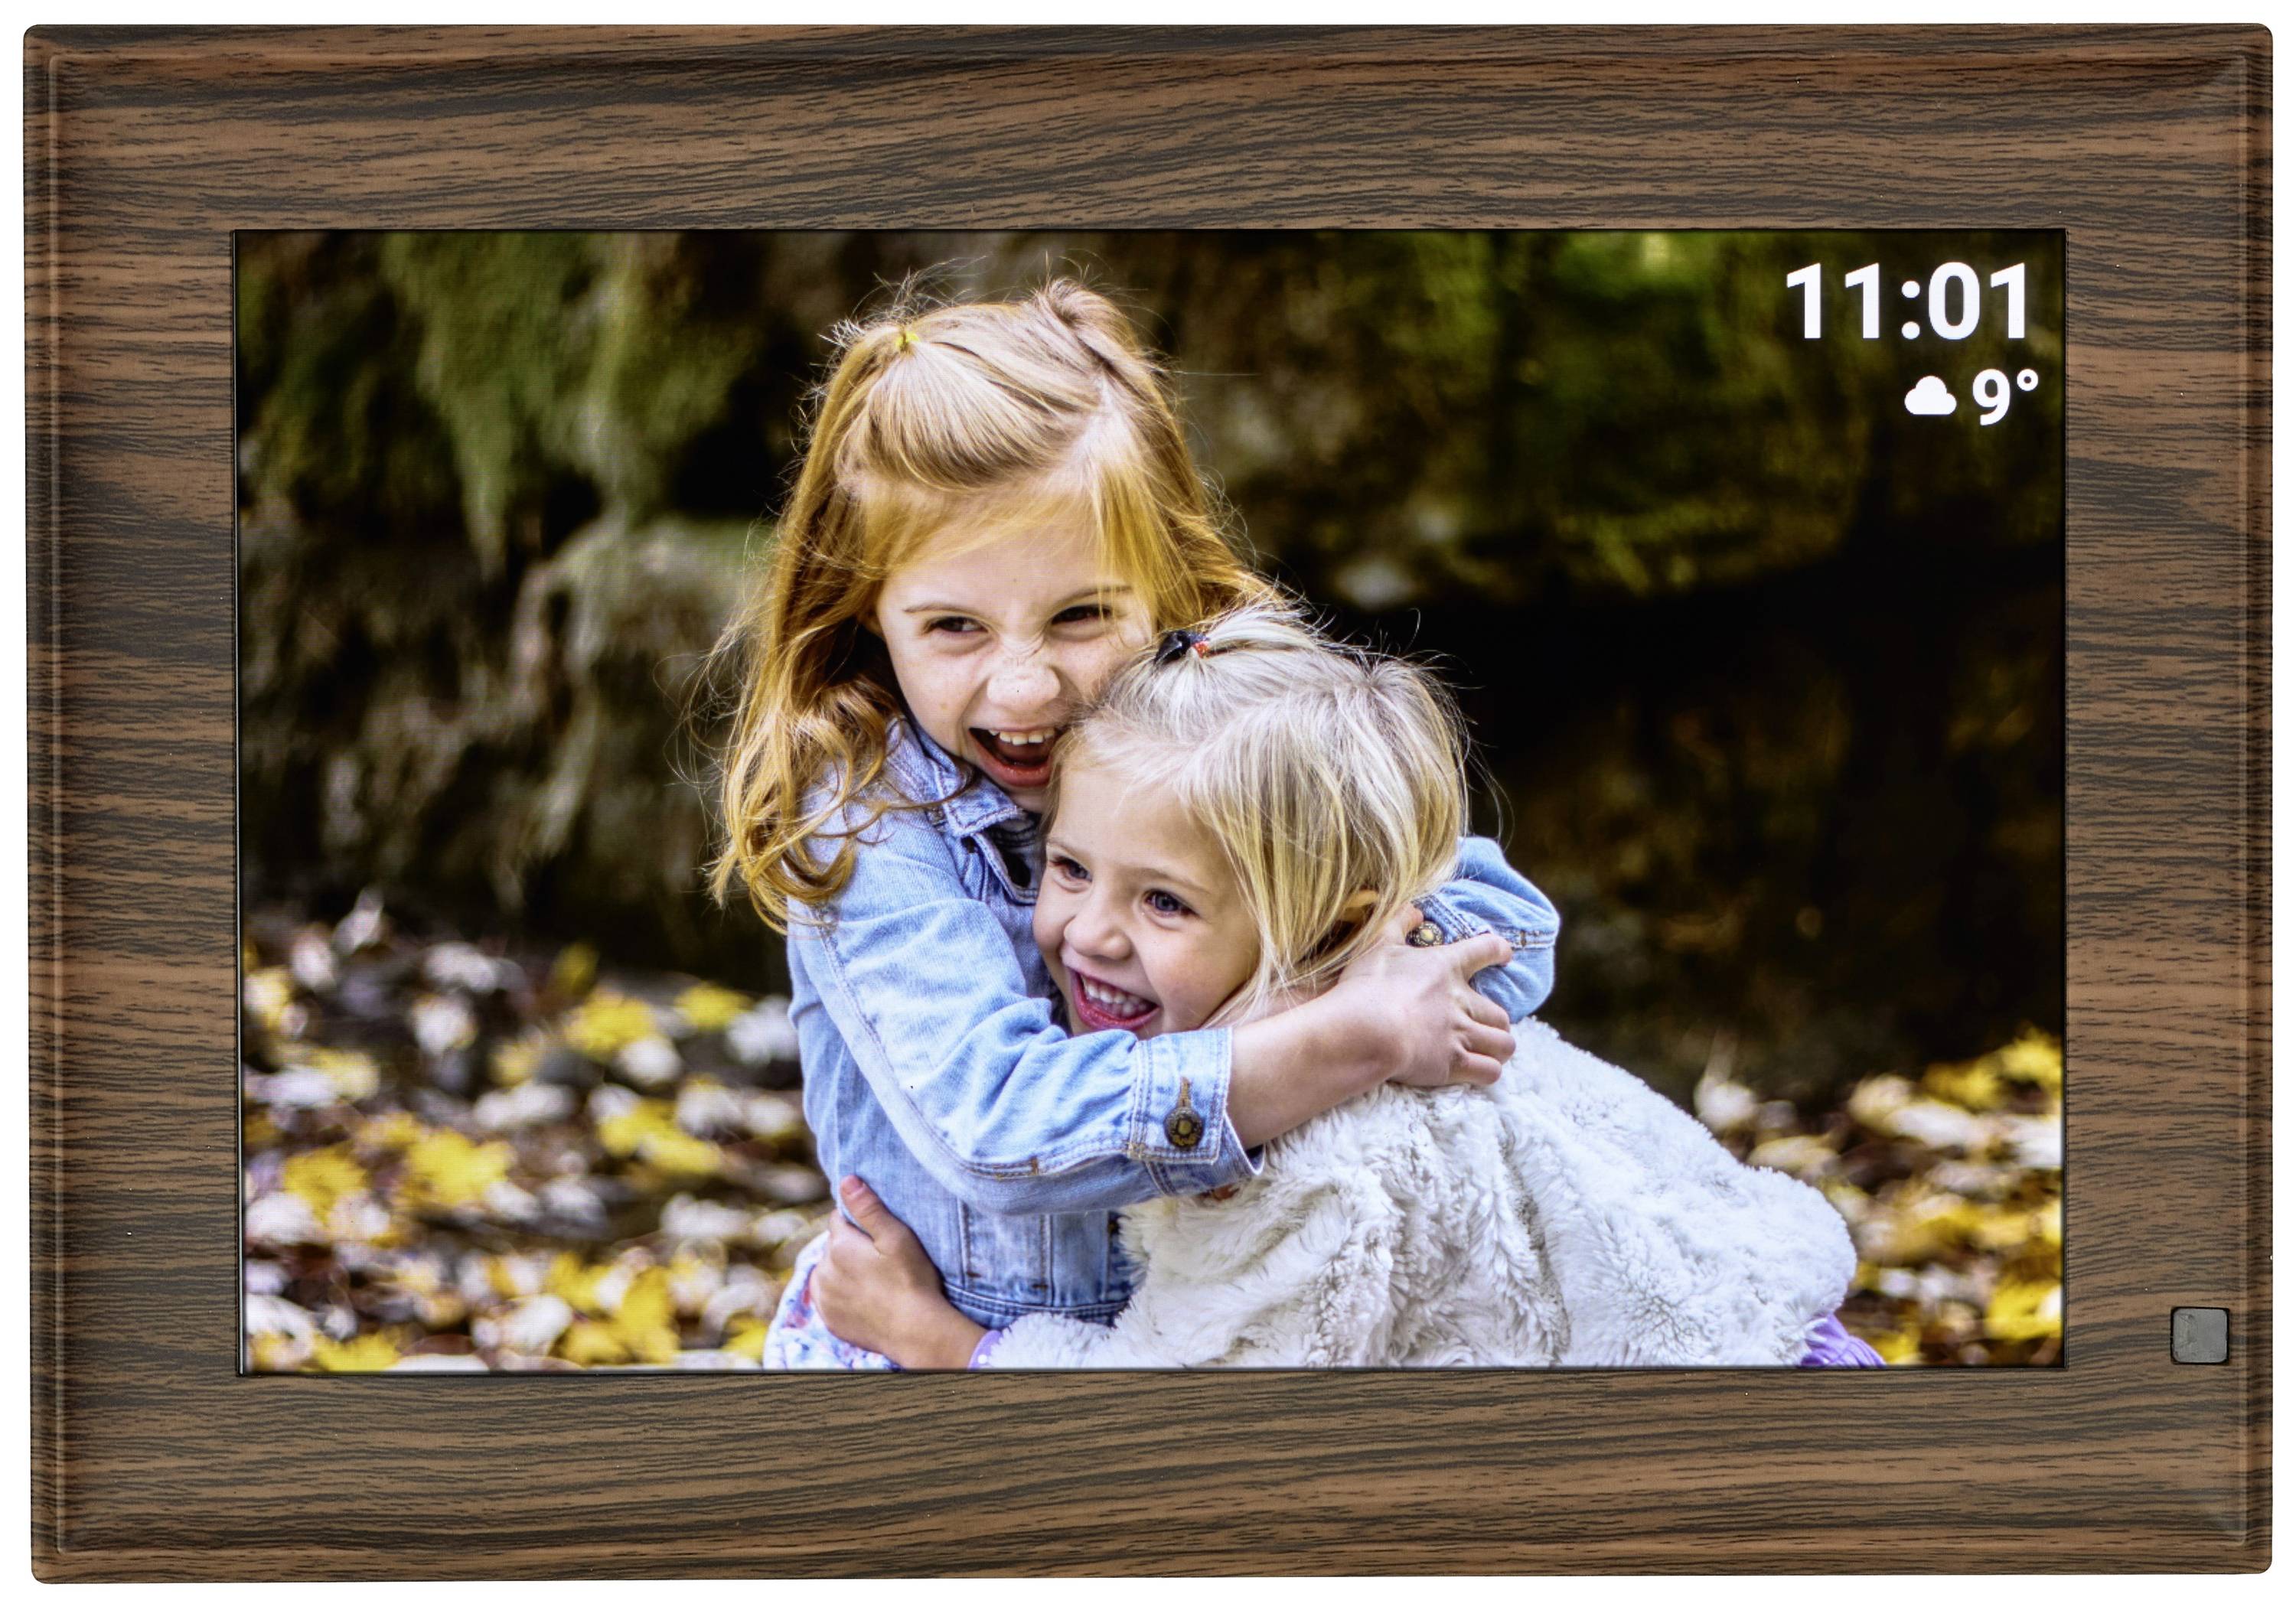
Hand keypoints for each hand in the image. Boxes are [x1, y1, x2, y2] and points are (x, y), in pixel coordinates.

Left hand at [812, 1178, 986, 1368]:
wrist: (915, 1331)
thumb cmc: (911, 1280)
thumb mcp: (896, 1237)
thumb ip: (868, 1208)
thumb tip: (846, 1180)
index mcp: (838, 1246)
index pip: (839, 1219)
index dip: (859, 1222)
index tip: (878, 1234)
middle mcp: (823, 1271)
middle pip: (832, 1246)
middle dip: (850, 1246)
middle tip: (880, 1259)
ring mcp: (824, 1298)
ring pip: (827, 1271)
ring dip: (842, 1270)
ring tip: (873, 1280)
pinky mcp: (829, 1320)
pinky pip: (828, 1297)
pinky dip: (840, 1294)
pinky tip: (863, 1297)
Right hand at [1324, 906, 1515, 1089]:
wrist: (1366, 1029)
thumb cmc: (1369, 986)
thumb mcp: (1378, 945)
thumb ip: (1398, 923)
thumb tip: (1415, 909)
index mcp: (1446, 967)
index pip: (1485, 950)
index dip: (1498, 950)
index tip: (1504, 954)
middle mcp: (1461, 1001)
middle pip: (1501, 1013)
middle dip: (1496, 1022)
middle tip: (1484, 1026)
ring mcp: (1461, 1034)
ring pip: (1504, 1044)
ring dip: (1498, 1048)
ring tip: (1489, 1051)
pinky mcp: (1454, 1064)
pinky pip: (1490, 1072)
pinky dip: (1488, 1072)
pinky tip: (1479, 1072)